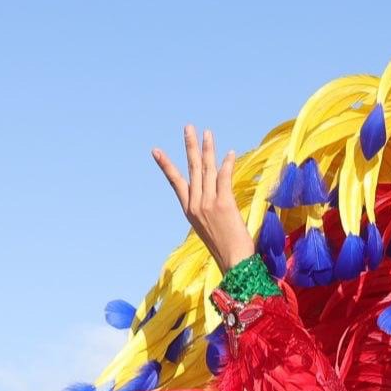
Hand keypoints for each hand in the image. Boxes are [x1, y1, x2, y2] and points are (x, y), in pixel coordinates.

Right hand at [153, 125, 254, 272]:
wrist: (233, 262)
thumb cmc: (226, 249)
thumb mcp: (210, 229)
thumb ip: (208, 212)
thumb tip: (214, 200)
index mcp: (189, 211)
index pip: (176, 183)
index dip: (166, 165)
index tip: (156, 151)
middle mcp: (196, 204)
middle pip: (192, 169)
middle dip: (190, 146)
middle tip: (189, 127)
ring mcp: (208, 203)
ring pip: (207, 169)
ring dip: (208, 149)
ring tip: (207, 133)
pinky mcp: (223, 203)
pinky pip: (224, 178)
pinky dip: (227, 164)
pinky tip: (229, 153)